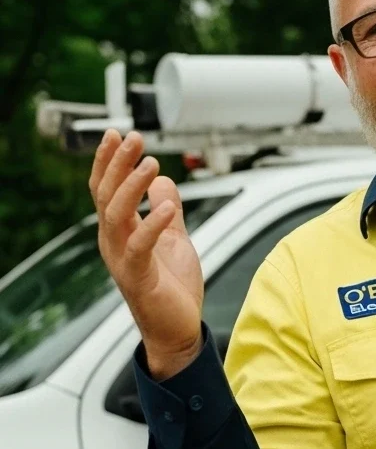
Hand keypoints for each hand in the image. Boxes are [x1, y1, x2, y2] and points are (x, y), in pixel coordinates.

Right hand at [90, 130, 204, 379]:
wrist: (178, 330)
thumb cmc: (173, 287)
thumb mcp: (175, 238)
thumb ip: (168, 210)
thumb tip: (165, 182)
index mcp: (121, 231)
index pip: (107, 189)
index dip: (109, 162)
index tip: (118, 134)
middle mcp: (114, 242)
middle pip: (107, 195)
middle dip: (117, 164)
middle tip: (134, 138)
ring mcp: (122, 259)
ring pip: (117, 215)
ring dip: (132, 187)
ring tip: (151, 164)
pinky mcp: (137, 277)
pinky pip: (140, 245)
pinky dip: (153, 223)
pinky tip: (169, 205)